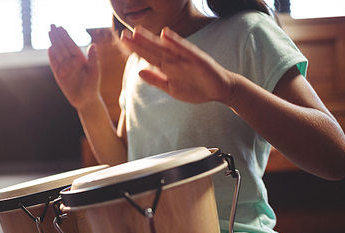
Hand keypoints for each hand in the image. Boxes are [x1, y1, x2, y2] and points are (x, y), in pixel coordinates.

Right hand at [48, 25, 100, 108]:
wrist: (86, 100)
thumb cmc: (92, 86)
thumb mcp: (94, 72)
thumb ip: (93, 58)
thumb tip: (93, 45)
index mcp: (81, 59)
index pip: (71, 45)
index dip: (66, 36)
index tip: (61, 27)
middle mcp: (72, 62)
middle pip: (63, 46)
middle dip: (57, 36)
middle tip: (52, 25)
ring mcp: (65, 68)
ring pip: (58, 53)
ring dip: (53, 43)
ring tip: (49, 32)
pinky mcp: (59, 75)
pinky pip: (54, 64)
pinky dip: (52, 57)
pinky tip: (49, 48)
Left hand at [120, 26, 236, 103]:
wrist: (221, 90)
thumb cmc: (197, 88)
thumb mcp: (172, 88)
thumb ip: (156, 80)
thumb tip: (139, 73)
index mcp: (169, 66)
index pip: (149, 56)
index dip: (136, 49)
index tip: (123, 40)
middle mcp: (175, 60)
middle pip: (154, 50)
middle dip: (139, 43)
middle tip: (123, 34)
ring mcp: (186, 59)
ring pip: (166, 48)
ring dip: (152, 40)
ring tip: (138, 31)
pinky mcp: (198, 59)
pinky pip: (185, 50)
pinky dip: (175, 42)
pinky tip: (165, 34)